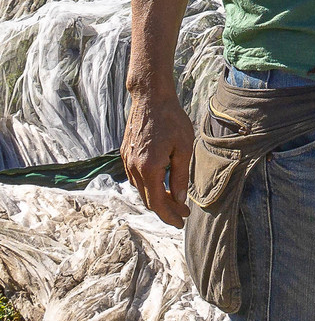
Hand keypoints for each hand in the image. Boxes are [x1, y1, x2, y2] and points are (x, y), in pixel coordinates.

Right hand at [121, 86, 193, 226]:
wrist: (150, 98)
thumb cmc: (171, 120)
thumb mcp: (184, 148)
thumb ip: (180, 176)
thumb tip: (179, 199)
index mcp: (148, 168)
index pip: (157, 203)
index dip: (169, 216)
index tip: (181, 222)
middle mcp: (133, 167)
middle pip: (147, 199)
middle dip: (166, 209)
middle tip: (183, 213)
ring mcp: (127, 160)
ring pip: (140, 189)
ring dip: (157, 198)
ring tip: (175, 200)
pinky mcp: (125, 153)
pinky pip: (136, 178)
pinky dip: (148, 186)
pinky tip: (161, 184)